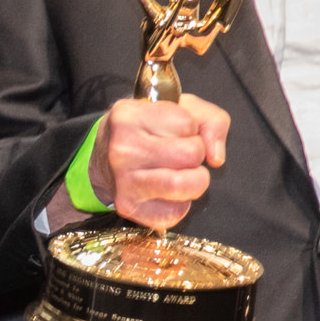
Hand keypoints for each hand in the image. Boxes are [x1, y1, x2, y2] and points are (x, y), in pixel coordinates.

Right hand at [86, 95, 228, 227]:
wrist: (103, 159)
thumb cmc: (147, 130)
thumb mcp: (178, 109)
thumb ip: (212, 120)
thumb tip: (216, 158)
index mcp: (129, 116)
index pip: (188, 124)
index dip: (190, 130)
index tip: (174, 133)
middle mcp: (122, 149)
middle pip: (191, 154)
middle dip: (195, 155)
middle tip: (180, 155)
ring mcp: (124, 180)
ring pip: (184, 185)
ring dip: (194, 181)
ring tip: (182, 174)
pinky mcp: (129, 207)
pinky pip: (175, 212)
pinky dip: (181, 203)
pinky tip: (168, 192)